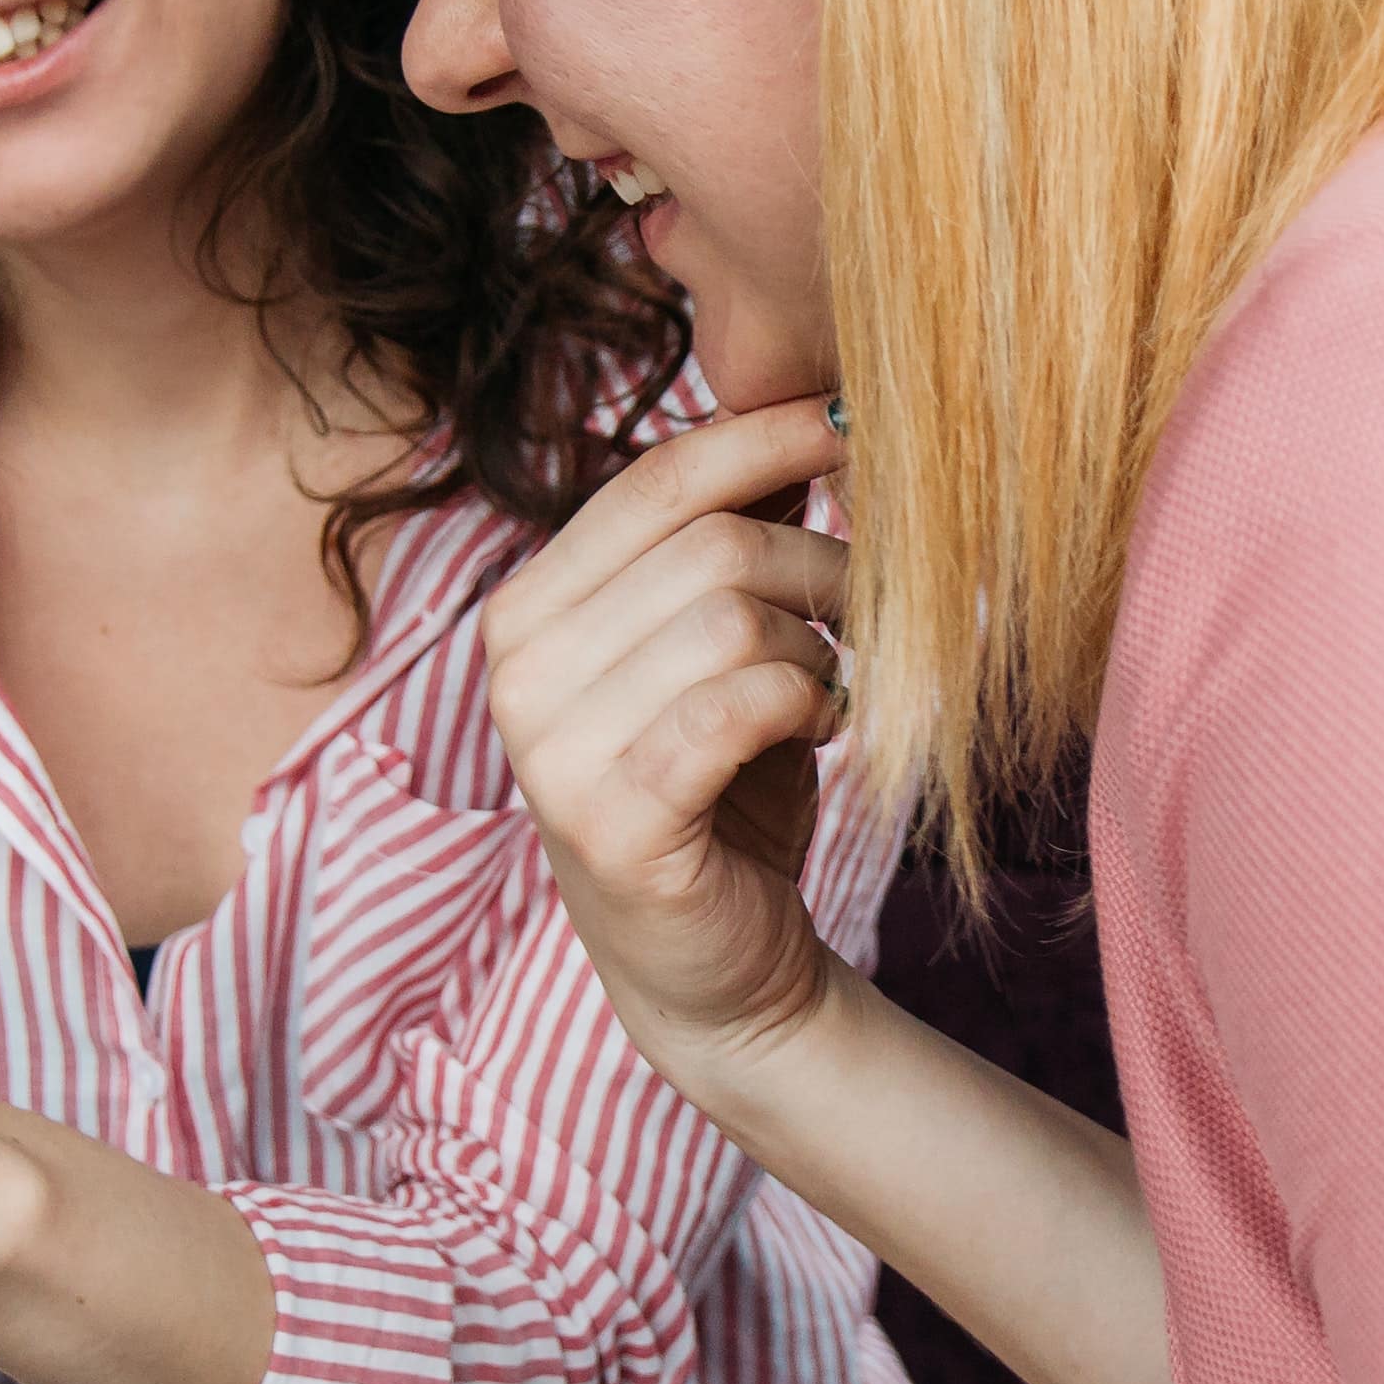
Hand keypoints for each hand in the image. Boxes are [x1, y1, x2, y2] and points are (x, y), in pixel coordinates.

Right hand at [480, 396, 853, 1086]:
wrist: (715, 968)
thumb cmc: (722, 792)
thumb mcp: (715, 648)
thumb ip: (728, 543)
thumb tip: (801, 415)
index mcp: (528, 609)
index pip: (653, 481)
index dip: (760, 437)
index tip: (846, 422)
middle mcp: (517, 670)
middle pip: (710, 546)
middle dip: (819, 565)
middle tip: (866, 610)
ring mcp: (551, 750)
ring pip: (731, 620)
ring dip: (817, 646)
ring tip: (832, 686)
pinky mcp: (610, 822)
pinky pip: (737, 707)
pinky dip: (805, 703)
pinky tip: (823, 727)